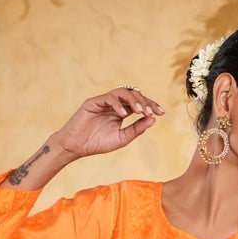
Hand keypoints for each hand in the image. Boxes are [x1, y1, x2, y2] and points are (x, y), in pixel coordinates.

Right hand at [48, 87, 164, 159]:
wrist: (76, 147)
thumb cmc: (97, 143)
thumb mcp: (122, 138)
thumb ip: (136, 129)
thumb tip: (154, 119)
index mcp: (121, 111)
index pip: (139, 103)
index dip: (151, 105)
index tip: (161, 112)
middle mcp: (114, 104)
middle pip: (133, 94)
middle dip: (145, 101)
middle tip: (152, 111)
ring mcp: (103, 101)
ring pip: (122, 92)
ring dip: (134, 100)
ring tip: (140, 111)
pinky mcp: (93, 102)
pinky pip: (108, 98)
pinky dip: (117, 104)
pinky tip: (123, 114)